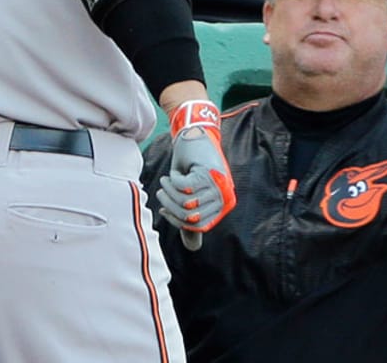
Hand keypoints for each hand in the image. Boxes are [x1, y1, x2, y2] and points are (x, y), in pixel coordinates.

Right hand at [155, 100, 236, 250]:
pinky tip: (173, 175)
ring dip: (169, 193)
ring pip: (185, 203)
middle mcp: (224, 198)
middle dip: (170, 206)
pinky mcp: (207, 174)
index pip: (198, 226)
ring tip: (166, 183)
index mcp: (224, 205)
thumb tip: (193, 249)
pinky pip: (182, 188)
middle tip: (162, 193)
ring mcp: (217, 186)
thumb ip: (193, 219)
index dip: (178, 222)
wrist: (195, 137)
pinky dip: (172, 182)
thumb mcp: (192, 196)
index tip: (166, 210)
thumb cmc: (192, 168)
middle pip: (190, 217)